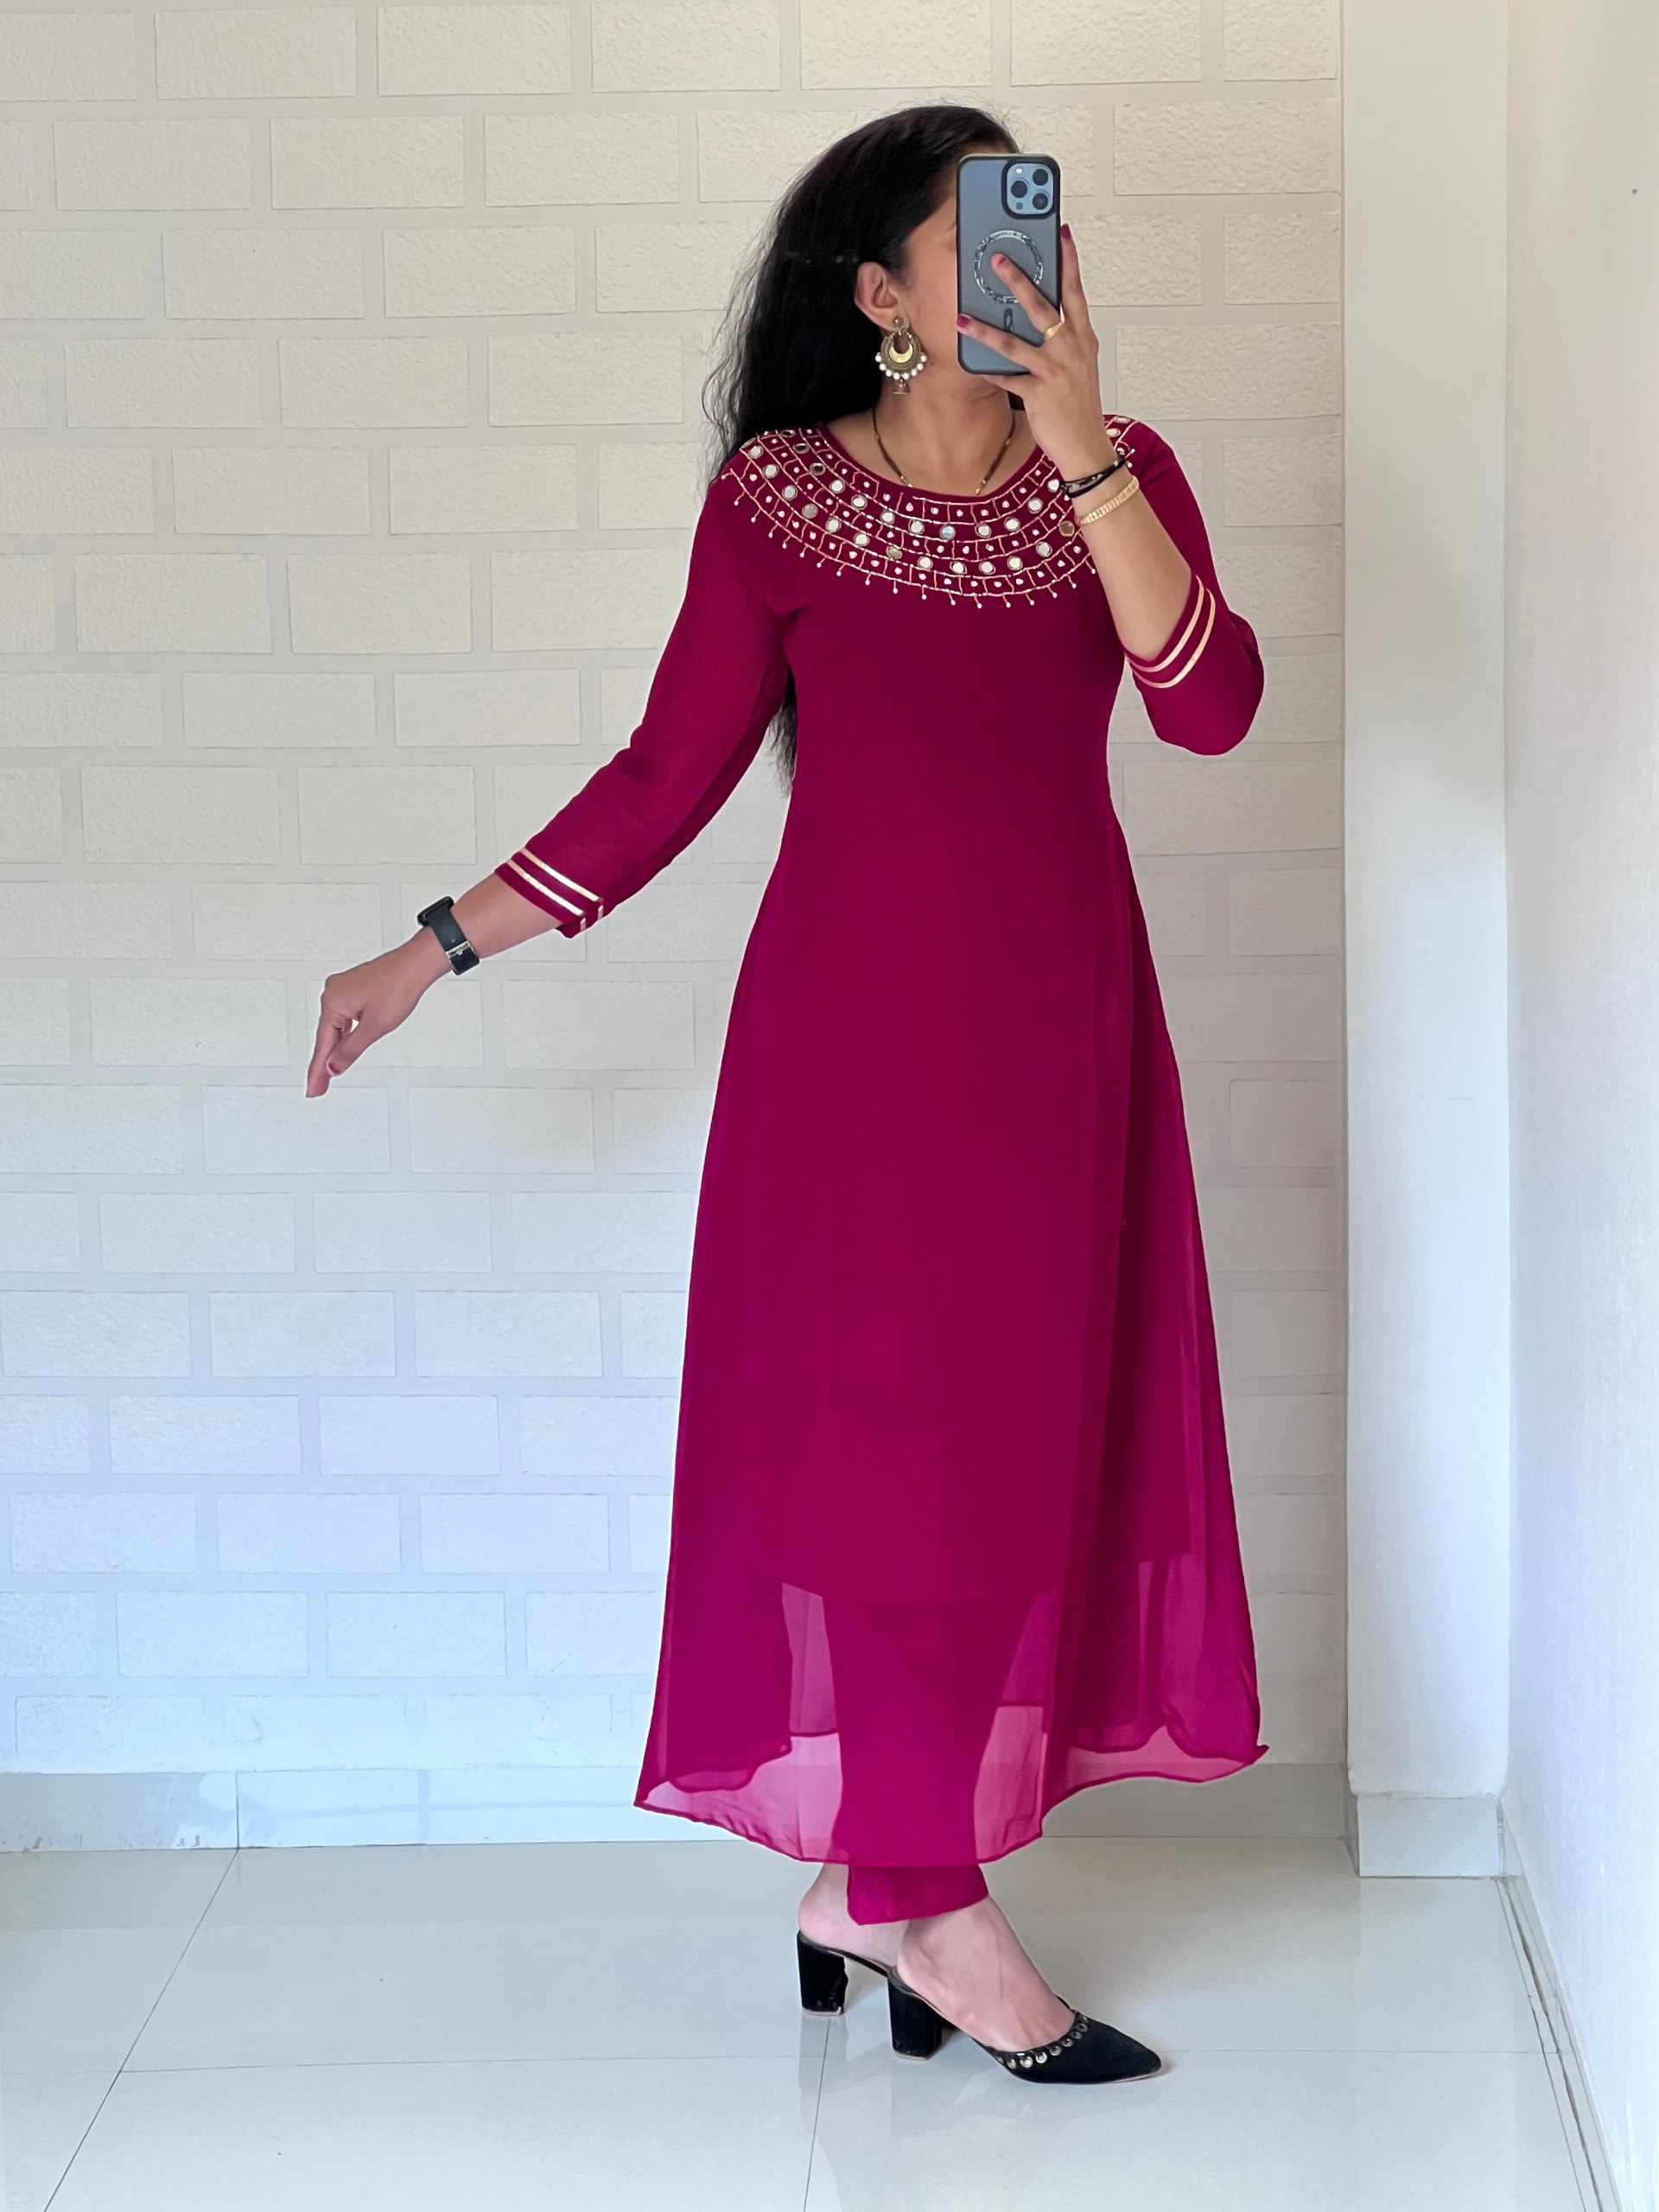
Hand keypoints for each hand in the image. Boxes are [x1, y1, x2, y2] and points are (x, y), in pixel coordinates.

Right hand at [305, 937, 439, 1096]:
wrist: (415, 965)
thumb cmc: (398, 987)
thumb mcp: (374, 1028)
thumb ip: (350, 1050)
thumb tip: (333, 1066)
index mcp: (333, 1002)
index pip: (323, 1045)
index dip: (318, 1071)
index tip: (313, 1089)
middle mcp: (333, 993)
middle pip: (326, 1036)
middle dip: (324, 1064)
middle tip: (318, 1088)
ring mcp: (342, 989)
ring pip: (336, 1027)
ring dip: (334, 1050)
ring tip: (328, 1075)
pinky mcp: (353, 989)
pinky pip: (343, 1017)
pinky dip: (344, 1034)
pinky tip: (343, 1047)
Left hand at [956, 225, 1114, 482]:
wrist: (1087, 448)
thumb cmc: (1078, 405)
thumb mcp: (1078, 364)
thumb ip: (1062, 337)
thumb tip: (1038, 312)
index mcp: (1083, 338)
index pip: (1075, 291)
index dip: (1068, 260)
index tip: (1060, 231)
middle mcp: (1071, 349)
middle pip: (1043, 307)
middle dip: (1019, 280)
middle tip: (996, 258)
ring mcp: (1055, 372)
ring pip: (1017, 342)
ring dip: (986, 328)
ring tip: (963, 314)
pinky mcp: (1039, 395)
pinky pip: (1007, 378)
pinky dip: (986, 371)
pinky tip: (968, 362)